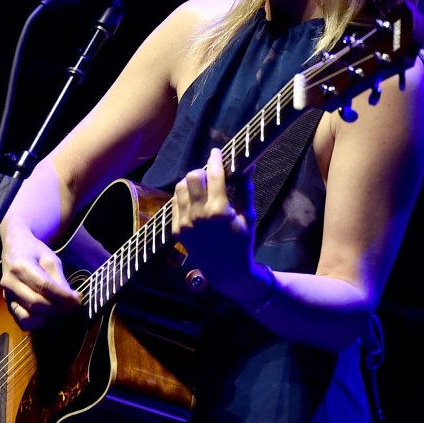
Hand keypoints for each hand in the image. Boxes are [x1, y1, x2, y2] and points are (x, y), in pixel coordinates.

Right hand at [0, 227, 80, 330]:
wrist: (14, 247)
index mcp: (21, 266)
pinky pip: (22, 320)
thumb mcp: (50, 260)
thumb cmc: (34, 251)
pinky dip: (37, 321)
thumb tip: (72, 299)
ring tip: (60, 308)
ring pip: (28, 315)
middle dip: (58, 307)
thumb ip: (59, 280)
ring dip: (48, 315)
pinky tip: (47, 312)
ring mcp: (6, 295)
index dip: (62, 296)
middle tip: (73, 305)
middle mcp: (10, 282)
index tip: (77, 300)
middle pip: (36, 303)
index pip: (44, 286)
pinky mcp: (8, 304)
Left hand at [171, 147, 256, 288]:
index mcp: (219, 210)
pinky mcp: (176, 230)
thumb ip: (245, 189)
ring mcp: (185, 223)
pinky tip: (195, 200)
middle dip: (202, 171)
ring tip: (202, 187)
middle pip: (192, 177)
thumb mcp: (248, 215)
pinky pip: (174, 203)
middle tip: (210, 174)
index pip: (214, 175)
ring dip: (190, 182)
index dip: (215, 159)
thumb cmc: (242, 241)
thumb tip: (248, 165)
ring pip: (180, 188)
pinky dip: (184, 196)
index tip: (216, 152)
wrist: (226, 270)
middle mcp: (198, 215)